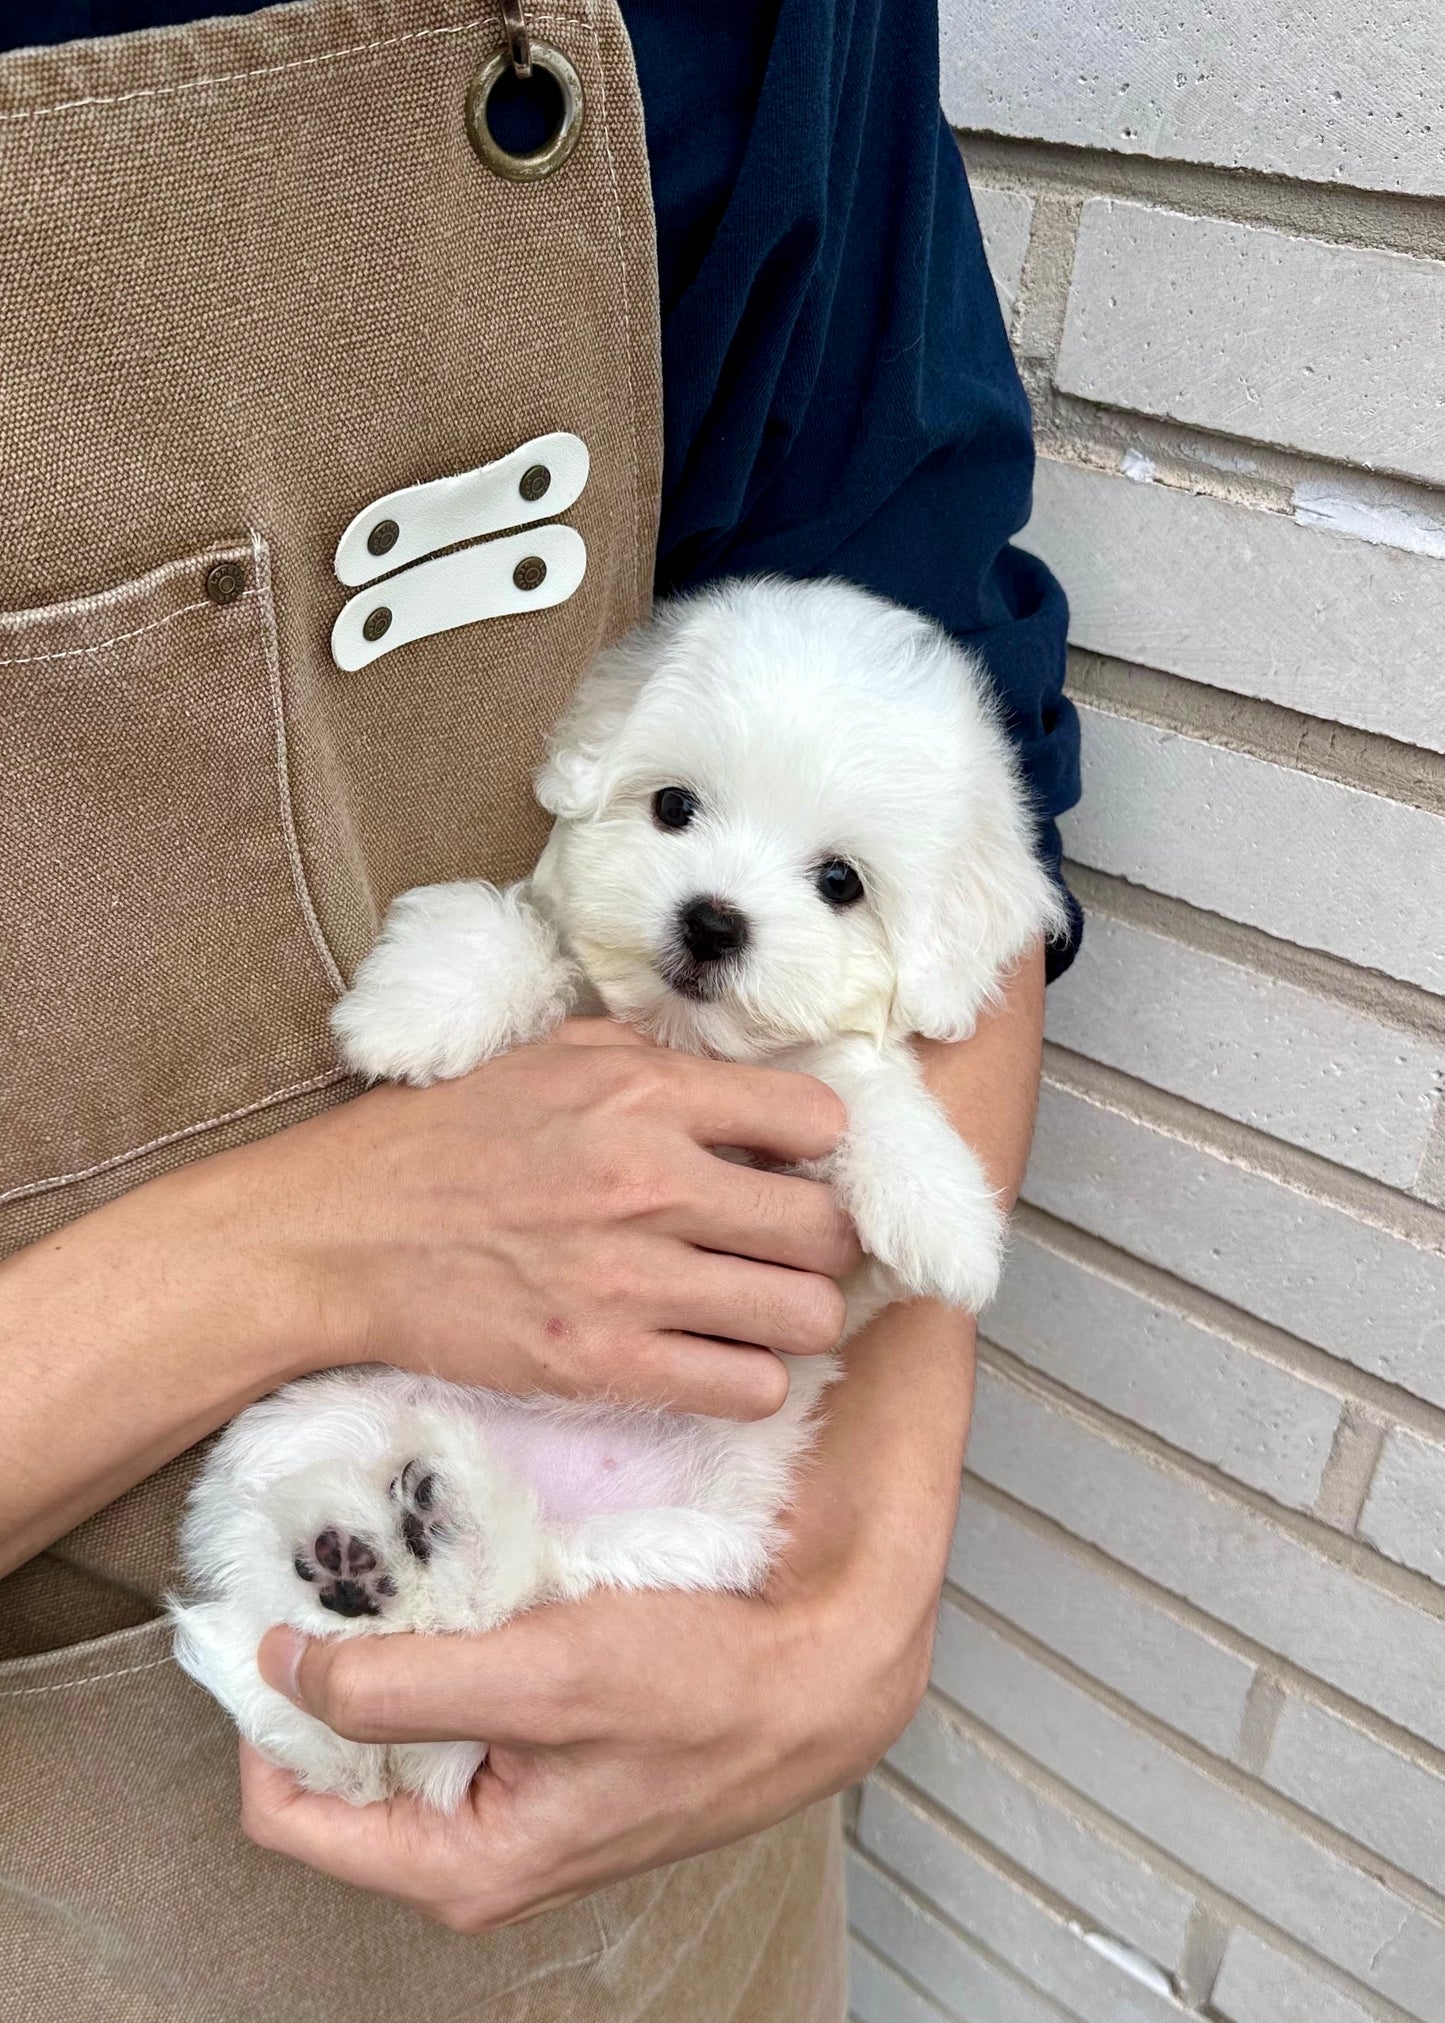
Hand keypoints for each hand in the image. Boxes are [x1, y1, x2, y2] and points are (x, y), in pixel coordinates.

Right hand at [238, 949, 1045, 1922]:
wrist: (339, 1234)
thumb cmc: (441, 1138)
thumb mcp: (550, 1057)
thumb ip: (656, 1059)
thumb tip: (750, 1078)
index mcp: (645, 1094)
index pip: (818, 1118)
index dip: (820, 1145)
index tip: (798, 1162)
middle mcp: (653, 1182)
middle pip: (829, 1228)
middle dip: (823, 1240)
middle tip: (789, 1245)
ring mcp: (631, 1281)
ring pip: (807, 1316)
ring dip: (794, 1313)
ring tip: (757, 1304)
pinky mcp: (602, 1364)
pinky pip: (746, 1388)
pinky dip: (747, 1377)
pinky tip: (714, 1354)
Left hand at [242, 1297, 973, 1929]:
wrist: (833, 1665)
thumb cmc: (711, 1687)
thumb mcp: (542, 1681)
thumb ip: (401, 1686)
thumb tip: (286, 1670)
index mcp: (463, 1865)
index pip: (288, 1812)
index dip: (266, 1714)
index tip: (276, 1618)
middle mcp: (482, 1844)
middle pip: (344, 1761)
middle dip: (335, 1665)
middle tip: (346, 1570)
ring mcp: (519, 1792)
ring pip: (407, 1718)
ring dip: (400, 1639)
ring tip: (410, 1557)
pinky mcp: (554, 1743)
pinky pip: (467, 1693)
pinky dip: (457, 1629)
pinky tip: (474, 1568)